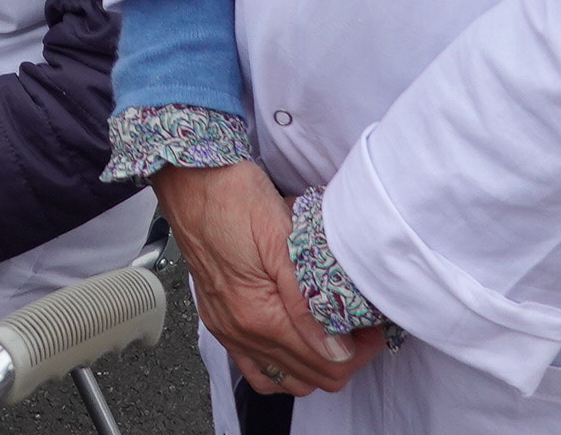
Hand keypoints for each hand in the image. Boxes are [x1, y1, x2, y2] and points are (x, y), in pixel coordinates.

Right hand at [152, 164, 371, 396]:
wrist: (189, 180)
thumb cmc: (234, 197)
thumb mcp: (282, 239)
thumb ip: (306, 301)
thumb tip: (334, 349)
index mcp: (259, 314)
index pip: (326, 365)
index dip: (361, 349)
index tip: (371, 325)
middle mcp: (240, 331)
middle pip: (312, 378)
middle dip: (346, 356)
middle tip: (359, 325)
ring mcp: (228, 329)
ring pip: (287, 381)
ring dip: (317, 364)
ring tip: (333, 332)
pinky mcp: (220, 320)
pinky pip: (255, 369)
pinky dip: (283, 368)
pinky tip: (296, 345)